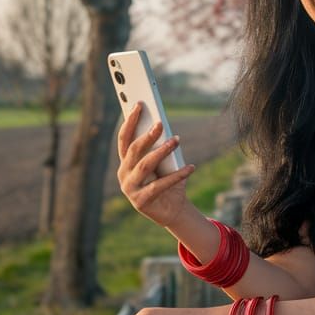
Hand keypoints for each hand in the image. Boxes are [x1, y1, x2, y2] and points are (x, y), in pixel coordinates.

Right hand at [116, 102, 195, 227]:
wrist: (173, 210)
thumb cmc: (167, 181)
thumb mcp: (163, 162)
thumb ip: (159, 147)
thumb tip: (163, 126)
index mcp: (126, 162)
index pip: (124, 138)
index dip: (130, 121)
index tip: (139, 104)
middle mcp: (123, 174)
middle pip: (134, 150)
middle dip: (147, 135)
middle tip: (160, 123)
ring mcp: (129, 189)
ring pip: (145, 165)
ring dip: (161, 151)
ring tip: (176, 140)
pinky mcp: (140, 202)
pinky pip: (160, 185)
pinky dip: (177, 175)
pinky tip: (191, 168)